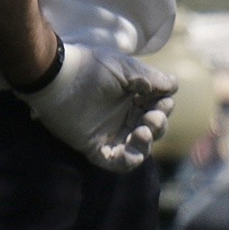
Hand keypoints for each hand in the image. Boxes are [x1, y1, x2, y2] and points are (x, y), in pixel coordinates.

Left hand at [18, 42, 175, 172]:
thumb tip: (173, 86)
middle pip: (153, 129)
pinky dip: (129, 160)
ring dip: (147, 143)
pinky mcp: (95, 147)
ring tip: (143, 131)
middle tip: (152, 117)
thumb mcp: (125, 68)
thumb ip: (151, 78)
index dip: (164, 107)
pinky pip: (118, 163)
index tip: (161, 101)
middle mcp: (122, 115)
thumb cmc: (89, 67)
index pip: (158, 108)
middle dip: (159, 124)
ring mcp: (109, 132)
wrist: (55, 77)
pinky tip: (132, 147)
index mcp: (131, 96)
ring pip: (140, 148)